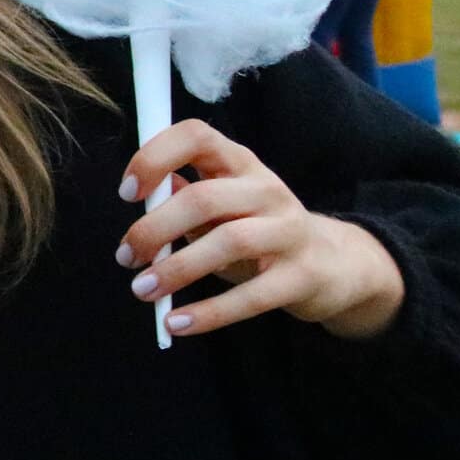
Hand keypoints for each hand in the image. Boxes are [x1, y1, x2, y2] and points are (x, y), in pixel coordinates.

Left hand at [119, 118, 405, 339]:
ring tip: (143, 289)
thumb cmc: (259, 231)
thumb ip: (183, 197)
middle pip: (203, 198)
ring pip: (229, 242)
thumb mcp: (222, 206)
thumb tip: (145, 195)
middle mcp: (267, 190)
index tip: (127, 193)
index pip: (196, 136)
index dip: (154, 158)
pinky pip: (252, 295)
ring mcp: (289, 231)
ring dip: (176, 269)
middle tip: (126, 256)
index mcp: (240, 163)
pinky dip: (210, 312)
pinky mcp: (302, 276)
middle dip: (154, 228)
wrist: (333, 265)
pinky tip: (177, 323)